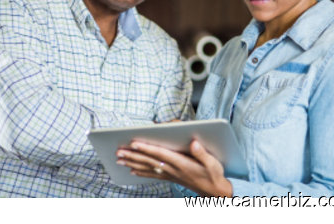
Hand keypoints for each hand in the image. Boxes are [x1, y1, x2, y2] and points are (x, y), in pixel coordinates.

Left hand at [116, 139, 232, 196]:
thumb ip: (202, 153)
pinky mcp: (171, 177)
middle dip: (134, 155)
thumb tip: (193, 142)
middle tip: (119, 151)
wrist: (215, 192)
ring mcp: (171, 174)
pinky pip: (152, 174)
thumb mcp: (212, 163)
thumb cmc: (214, 174)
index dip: (147, 148)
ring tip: (120, 159)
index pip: (161, 154)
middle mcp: (173, 170)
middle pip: (149, 161)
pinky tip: (132, 170)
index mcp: (182, 163)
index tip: (134, 143)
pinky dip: (141, 172)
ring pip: (148, 167)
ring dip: (133, 163)